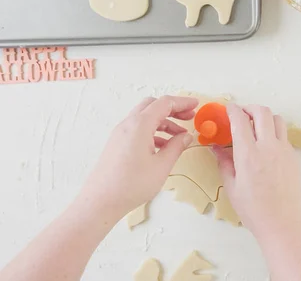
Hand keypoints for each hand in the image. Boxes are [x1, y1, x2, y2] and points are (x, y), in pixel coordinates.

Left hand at [78, 96, 198, 218]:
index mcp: (140, 125)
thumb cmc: (132, 184)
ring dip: (163, 122)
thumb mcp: (162, 166)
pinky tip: (163, 146)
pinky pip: (137, 130)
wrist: (100, 201)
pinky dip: (153, 131)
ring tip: (180, 136)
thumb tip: (186, 136)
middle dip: (172, 109)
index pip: (164, 103)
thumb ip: (176, 147)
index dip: (182, 102)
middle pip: (152, 106)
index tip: (196, 105)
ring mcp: (120, 134)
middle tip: (188, 117)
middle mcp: (128, 124)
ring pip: (144, 118)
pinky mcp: (117, 144)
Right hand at [212, 104, 300, 235]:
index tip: (228, 108)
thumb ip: (224, 162)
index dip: (233, 110)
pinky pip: (284, 135)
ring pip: (277, 119)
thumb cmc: (254, 209)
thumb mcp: (232, 186)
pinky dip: (274, 131)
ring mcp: (284, 150)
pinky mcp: (293, 157)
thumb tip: (217, 148)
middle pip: (262, 112)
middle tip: (242, 113)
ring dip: (265, 117)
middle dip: (250, 107)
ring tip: (255, 126)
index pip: (240, 120)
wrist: (282, 222)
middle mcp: (268, 147)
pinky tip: (265, 144)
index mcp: (249, 154)